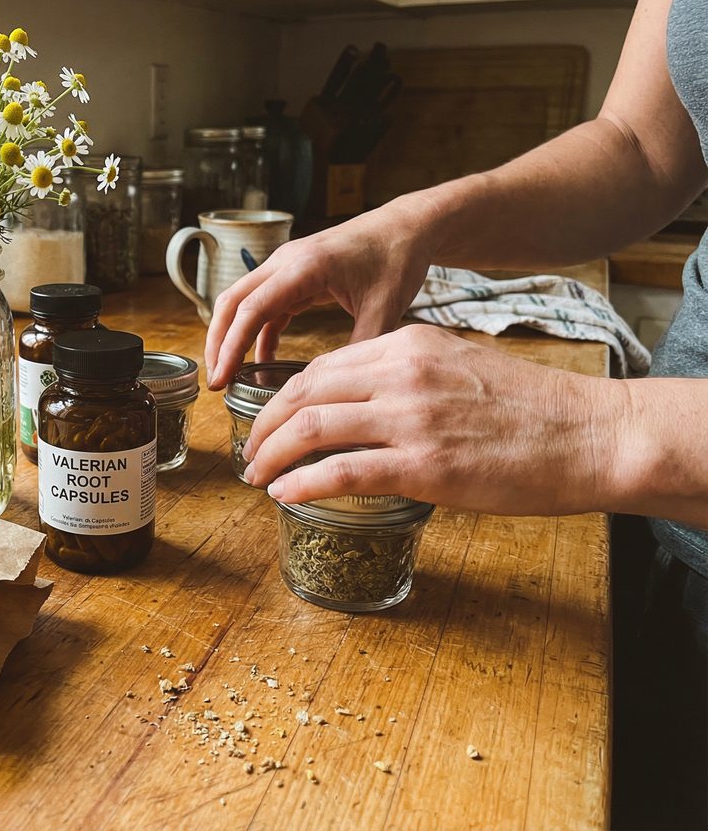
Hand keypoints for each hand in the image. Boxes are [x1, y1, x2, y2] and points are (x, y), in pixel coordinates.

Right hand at [204, 197, 437, 389]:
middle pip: (231, 302)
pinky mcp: (294, 276)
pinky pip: (264, 306)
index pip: (251, 309)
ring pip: (243, 303)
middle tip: (213, 382)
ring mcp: (286, 267)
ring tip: (229, 375)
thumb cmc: (397, 258)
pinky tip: (263, 361)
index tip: (220, 378)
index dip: (230, 347)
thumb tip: (339, 389)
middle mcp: (286, 261)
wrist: (407, 227)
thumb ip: (360, 348)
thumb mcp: (384, 308)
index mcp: (304, 266)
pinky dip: (258, 333)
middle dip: (217, 343)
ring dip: (232, 337)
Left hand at [241, 324, 623, 517]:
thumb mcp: (457, 366)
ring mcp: (409, 418)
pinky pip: (339, 472)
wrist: (589, 434)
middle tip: (250, 451)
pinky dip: (301, 484)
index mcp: (407, 344)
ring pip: (310, 429)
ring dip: (271, 455)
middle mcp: (400, 373)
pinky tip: (285, 494)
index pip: (322, 367)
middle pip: (303, 393)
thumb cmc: (529, 408)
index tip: (269, 421)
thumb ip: (405, 376)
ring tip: (257, 475)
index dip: (283, 397)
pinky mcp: (423, 465)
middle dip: (265, 425)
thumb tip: (359, 402)